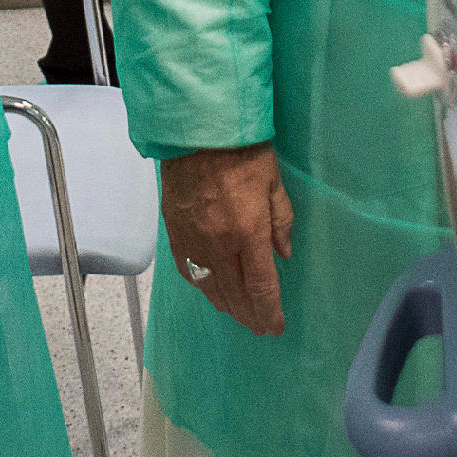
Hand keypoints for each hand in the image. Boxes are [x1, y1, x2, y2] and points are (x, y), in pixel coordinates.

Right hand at [162, 141, 290, 335]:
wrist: (196, 128)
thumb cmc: (242, 151)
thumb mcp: (273, 183)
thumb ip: (281, 221)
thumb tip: (283, 254)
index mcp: (248, 233)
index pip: (261, 286)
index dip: (269, 312)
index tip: (275, 327)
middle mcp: (218, 245)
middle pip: (234, 294)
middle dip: (249, 315)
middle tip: (259, 327)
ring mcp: (192, 240)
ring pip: (208, 287)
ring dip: (225, 305)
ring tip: (237, 314)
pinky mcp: (174, 231)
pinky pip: (187, 270)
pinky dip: (201, 285)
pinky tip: (209, 289)